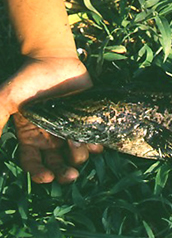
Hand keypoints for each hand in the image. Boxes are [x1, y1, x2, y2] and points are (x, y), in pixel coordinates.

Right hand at [0, 55, 102, 181]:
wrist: (54, 61)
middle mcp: (51, 139)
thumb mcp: (6, 99)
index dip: (40, 174)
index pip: (34, 164)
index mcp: (32, 137)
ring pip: (78, 156)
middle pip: (59, 166)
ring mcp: (70, 131)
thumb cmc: (28, 79)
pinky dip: (96, 145)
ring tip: (77, 142)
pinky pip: (95, 141)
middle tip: (71, 175)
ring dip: (79, 155)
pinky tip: (95, 142)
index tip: (47, 177)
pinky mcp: (87, 122)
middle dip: (65, 174)